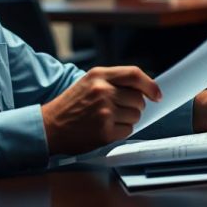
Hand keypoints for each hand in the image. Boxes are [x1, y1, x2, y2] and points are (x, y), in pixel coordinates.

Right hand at [41, 66, 160, 154]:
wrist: (49, 127)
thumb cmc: (70, 105)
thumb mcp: (89, 82)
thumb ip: (113, 81)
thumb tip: (142, 89)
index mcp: (99, 75)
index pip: (134, 74)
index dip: (150, 85)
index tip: (157, 94)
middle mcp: (102, 91)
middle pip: (138, 98)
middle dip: (135, 106)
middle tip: (120, 110)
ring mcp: (104, 111)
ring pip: (135, 115)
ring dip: (128, 119)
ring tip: (109, 119)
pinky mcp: (105, 131)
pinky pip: (128, 130)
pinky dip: (121, 131)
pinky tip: (106, 128)